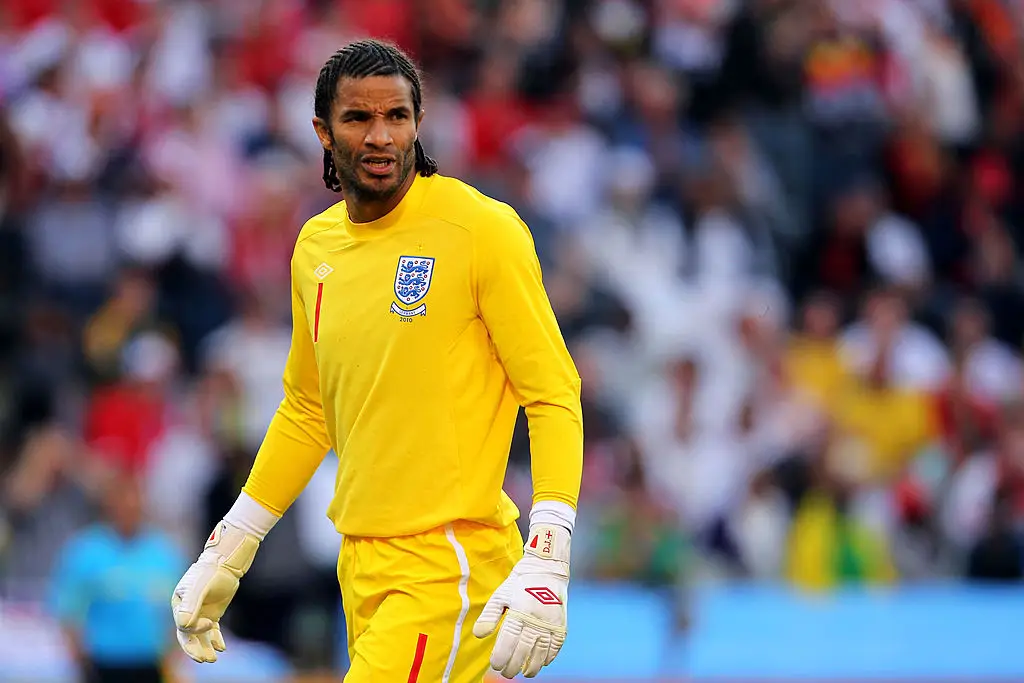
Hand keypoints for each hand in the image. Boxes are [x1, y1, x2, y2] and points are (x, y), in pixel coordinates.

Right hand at [170, 521, 259, 662]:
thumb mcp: (199, 586)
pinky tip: (221, 647)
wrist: (225, 563)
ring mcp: (200, 614)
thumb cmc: (210, 572)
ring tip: (212, 659)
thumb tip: (183, 626)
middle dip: (195, 649)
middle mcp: (187, 612)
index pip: (183, 625)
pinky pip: (212, 632)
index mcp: (179, 605)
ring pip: (199, 636)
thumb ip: (191, 605)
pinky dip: (216, 639)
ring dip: (205, 648)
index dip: (195, 629)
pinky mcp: (212, 615)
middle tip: (205, 659)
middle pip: (187, 636)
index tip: (209, 623)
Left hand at [473, 524, 570, 677]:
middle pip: (523, 650)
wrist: (546, 569)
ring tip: (524, 673)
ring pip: (541, 652)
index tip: (495, 665)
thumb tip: (478, 635)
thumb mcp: (500, 595)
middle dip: (513, 665)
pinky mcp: (561, 623)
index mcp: (518, 611)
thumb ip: (489, 616)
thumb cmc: (519, 583)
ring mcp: (550, 622)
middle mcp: (535, 619)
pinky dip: (549, 656)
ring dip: (532, 666)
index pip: (508, 641)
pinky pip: (556, 645)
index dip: (501, 656)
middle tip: (506, 673)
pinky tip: (541, 663)